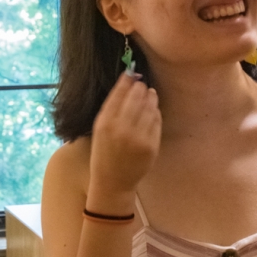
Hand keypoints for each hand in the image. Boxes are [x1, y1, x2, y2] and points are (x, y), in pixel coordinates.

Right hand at [87, 72, 161, 212]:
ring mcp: (138, 138)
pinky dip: (155, 112)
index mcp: (105, 123)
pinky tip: (152, 110)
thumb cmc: (104, 153)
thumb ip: (112, 108)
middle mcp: (121, 129)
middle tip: (142, 84)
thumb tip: (127, 81)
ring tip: (150, 93)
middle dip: (140, 87)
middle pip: (136, 97)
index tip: (130, 74)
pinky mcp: (151, 145)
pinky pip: (156, 121)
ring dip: (151, 97)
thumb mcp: (100, 129)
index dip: (127, 81)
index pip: (119, 93)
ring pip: (149, 107)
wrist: (113, 182)